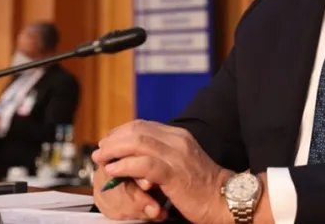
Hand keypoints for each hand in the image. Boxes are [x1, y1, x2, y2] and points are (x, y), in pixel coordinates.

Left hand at [92, 120, 233, 223]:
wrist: (224, 199)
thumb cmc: (203, 186)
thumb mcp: (182, 163)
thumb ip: (163, 155)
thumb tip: (136, 157)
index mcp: (179, 136)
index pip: (143, 125)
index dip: (121, 132)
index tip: (108, 142)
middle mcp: (177, 141)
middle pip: (137, 130)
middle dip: (113, 139)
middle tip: (100, 151)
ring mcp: (176, 156)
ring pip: (138, 142)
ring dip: (114, 150)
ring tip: (101, 159)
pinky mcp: (174, 174)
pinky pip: (144, 164)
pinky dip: (125, 166)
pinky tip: (114, 170)